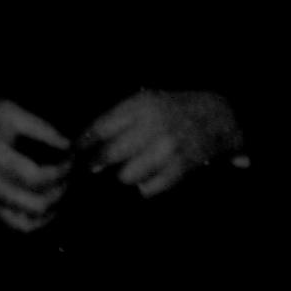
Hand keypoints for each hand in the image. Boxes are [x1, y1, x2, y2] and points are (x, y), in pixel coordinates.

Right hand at [0, 97, 73, 232]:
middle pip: (35, 204)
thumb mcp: (10, 111)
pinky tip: (52, 206)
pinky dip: (38, 221)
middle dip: (60, 191)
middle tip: (71, 173)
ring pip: (26, 222)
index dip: (60, 171)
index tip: (73, 157)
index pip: (35, 177)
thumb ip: (40, 128)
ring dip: (51, 208)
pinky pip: (18, 225)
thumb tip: (68, 145)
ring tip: (63, 187)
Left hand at [78, 89, 243, 197]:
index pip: (100, 127)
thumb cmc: (172, 110)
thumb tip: (82, 143)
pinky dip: (144, 187)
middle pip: (109, 154)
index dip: (82, 144)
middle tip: (90, 168)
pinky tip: (147, 178)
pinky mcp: (180, 168)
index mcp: (141, 105)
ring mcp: (168, 148)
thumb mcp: (145, 101)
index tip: (72, 153)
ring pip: (126, 175)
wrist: (218, 117)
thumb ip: (117, 118)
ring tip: (126, 171)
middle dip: (95, 164)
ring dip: (123, 176)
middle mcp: (154, 125)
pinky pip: (147, 189)